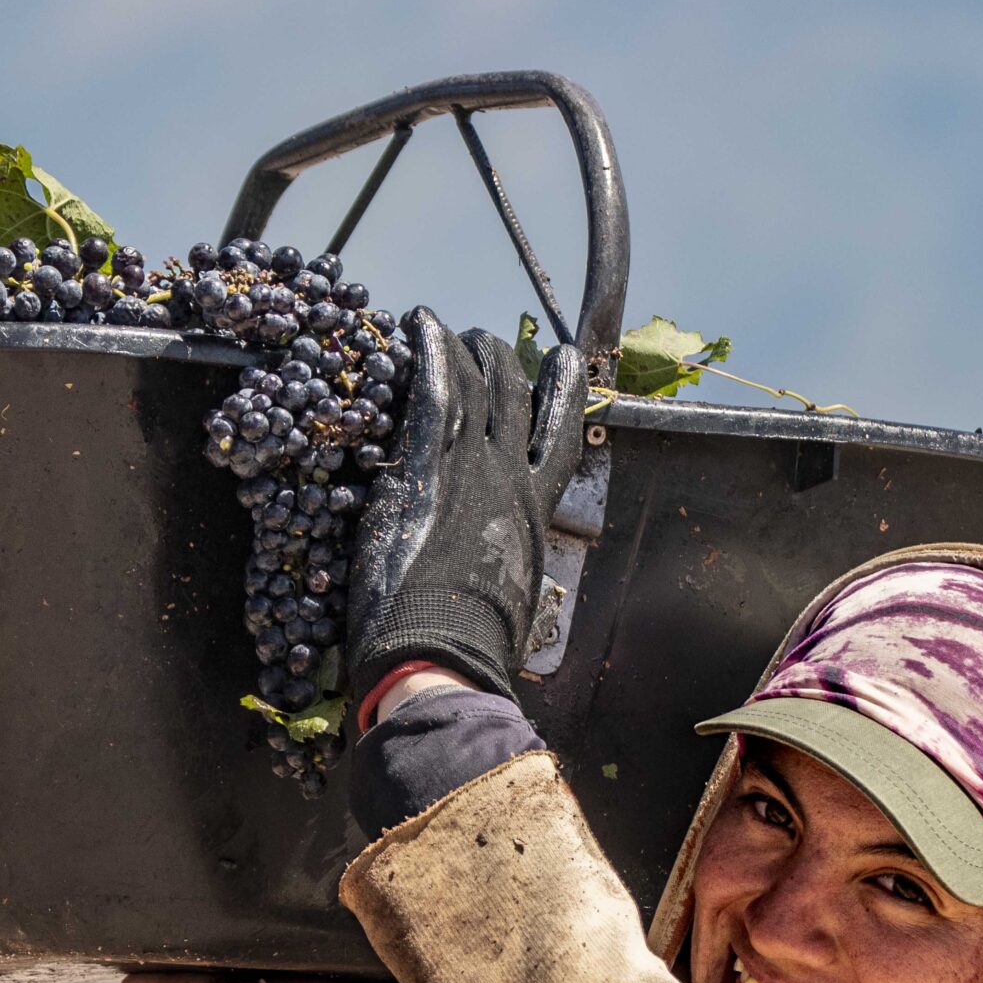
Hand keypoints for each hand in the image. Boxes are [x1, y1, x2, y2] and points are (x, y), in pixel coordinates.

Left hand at [346, 311, 587, 704]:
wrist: (442, 660)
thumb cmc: (466, 650)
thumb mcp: (502, 605)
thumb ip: (498, 574)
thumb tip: (486, 585)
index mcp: (536, 517)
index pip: (558, 442)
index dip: (561, 398)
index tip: (562, 366)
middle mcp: (515, 481)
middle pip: (523, 400)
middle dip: (509, 363)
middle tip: (493, 340)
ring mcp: (476, 468)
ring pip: (484, 384)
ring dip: (472, 349)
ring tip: (457, 328)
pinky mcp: (431, 465)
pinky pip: (438, 389)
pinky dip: (432, 349)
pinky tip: (420, 322)